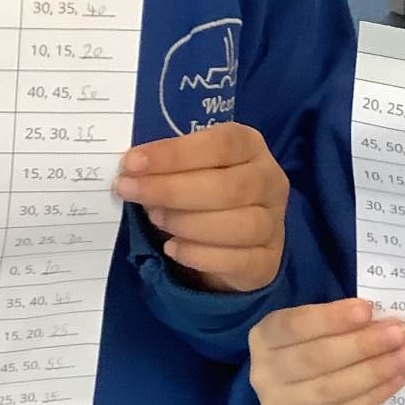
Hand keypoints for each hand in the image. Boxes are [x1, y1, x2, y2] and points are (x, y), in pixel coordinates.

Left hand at [116, 124, 288, 292]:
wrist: (233, 240)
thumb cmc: (203, 192)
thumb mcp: (189, 169)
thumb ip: (167, 166)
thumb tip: (130, 171)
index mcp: (250, 146)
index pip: (221, 144)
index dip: (175, 154)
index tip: (132, 163)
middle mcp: (270, 181)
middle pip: (229, 186)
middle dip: (172, 190)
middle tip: (131, 192)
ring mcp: (274, 223)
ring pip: (240, 225)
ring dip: (188, 223)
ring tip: (156, 220)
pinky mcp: (267, 261)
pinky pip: (239, 260)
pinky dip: (200, 255)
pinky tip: (173, 248)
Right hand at [249, 301, 404, 404]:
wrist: (307, 404)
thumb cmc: (319, 353)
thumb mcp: (318, 331)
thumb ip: (342, 322)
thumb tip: (383, 319)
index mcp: (264, 337)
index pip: (294, 325)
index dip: (331, 318)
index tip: (368, 309)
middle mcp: (264, 373)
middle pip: (314, 358)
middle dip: (362, 345)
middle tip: (398, 333)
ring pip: (329, 389)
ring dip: (374, 371)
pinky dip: (373, 396)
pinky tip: (396, 380)